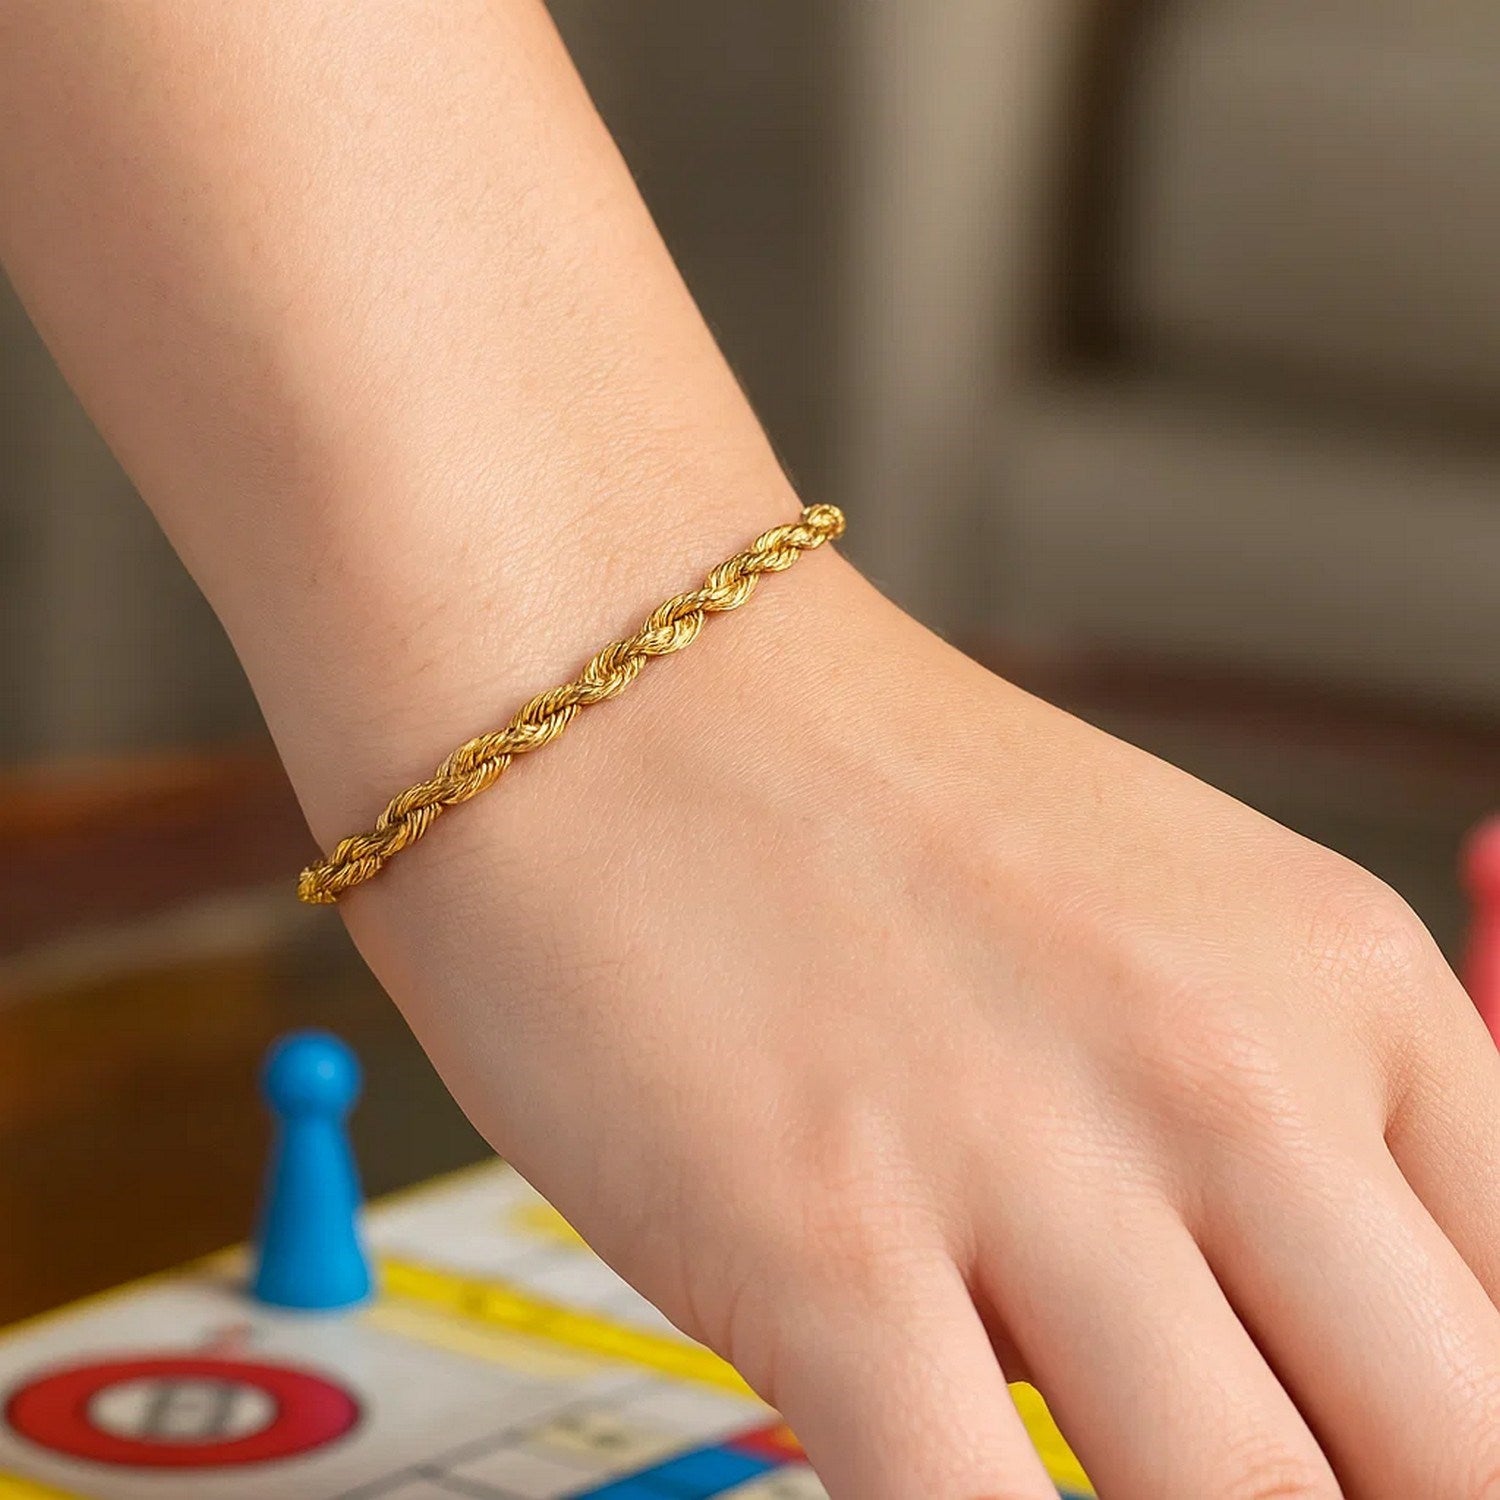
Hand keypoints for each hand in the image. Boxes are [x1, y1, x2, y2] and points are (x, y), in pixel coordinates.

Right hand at [342, 555, 1499, 1498]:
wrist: (614, 681)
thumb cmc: (853, 795)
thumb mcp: (1163, 915)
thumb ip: (1275, 1136)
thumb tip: (1309, 1358)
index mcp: (1345, 978)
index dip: (1463, 1438)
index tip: (1375, 1447)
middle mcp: (1226, 1070)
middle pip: (1448, 1458)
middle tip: (1251, 1475)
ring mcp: (1031, 1161)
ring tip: (1085, 1465)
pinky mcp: (823, 1244)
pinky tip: (938, 1480)